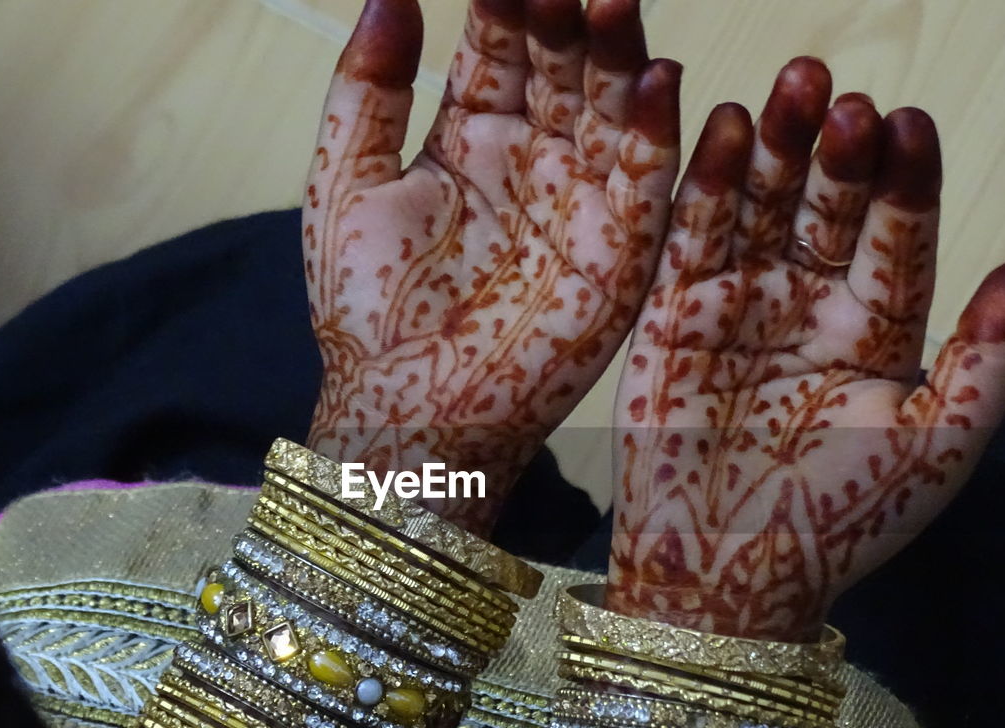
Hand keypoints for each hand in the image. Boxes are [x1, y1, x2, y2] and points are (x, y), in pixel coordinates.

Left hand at [304, 0, 681, 532]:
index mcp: (472, 137)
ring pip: (613, 109)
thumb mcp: (346, 185)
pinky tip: (658, 78)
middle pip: (565, 64)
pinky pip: (647, 183)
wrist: (406, 412)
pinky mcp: (621, 255)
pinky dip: (657, 132)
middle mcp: (536, 159)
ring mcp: (582, 203)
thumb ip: (368, 89)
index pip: (502, 43)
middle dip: (568, 12)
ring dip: (619, 53)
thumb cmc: (367, 310)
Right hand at [607, 58, 1004, 641]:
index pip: (897, 239)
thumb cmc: (840, 522)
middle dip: (837, 153)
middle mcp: (809, 308)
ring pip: (762, 208)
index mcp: (878, 334)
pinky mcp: (674, 316)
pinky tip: (722, 128)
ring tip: (789, 88)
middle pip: (828, 210)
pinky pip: (691, 239)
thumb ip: (988, 355)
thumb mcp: (935, 445)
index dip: (904, 184)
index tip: (908, 125)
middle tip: (843, 98)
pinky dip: (705, 184)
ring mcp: (739, 307)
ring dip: (775, 148)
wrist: (726, 574)